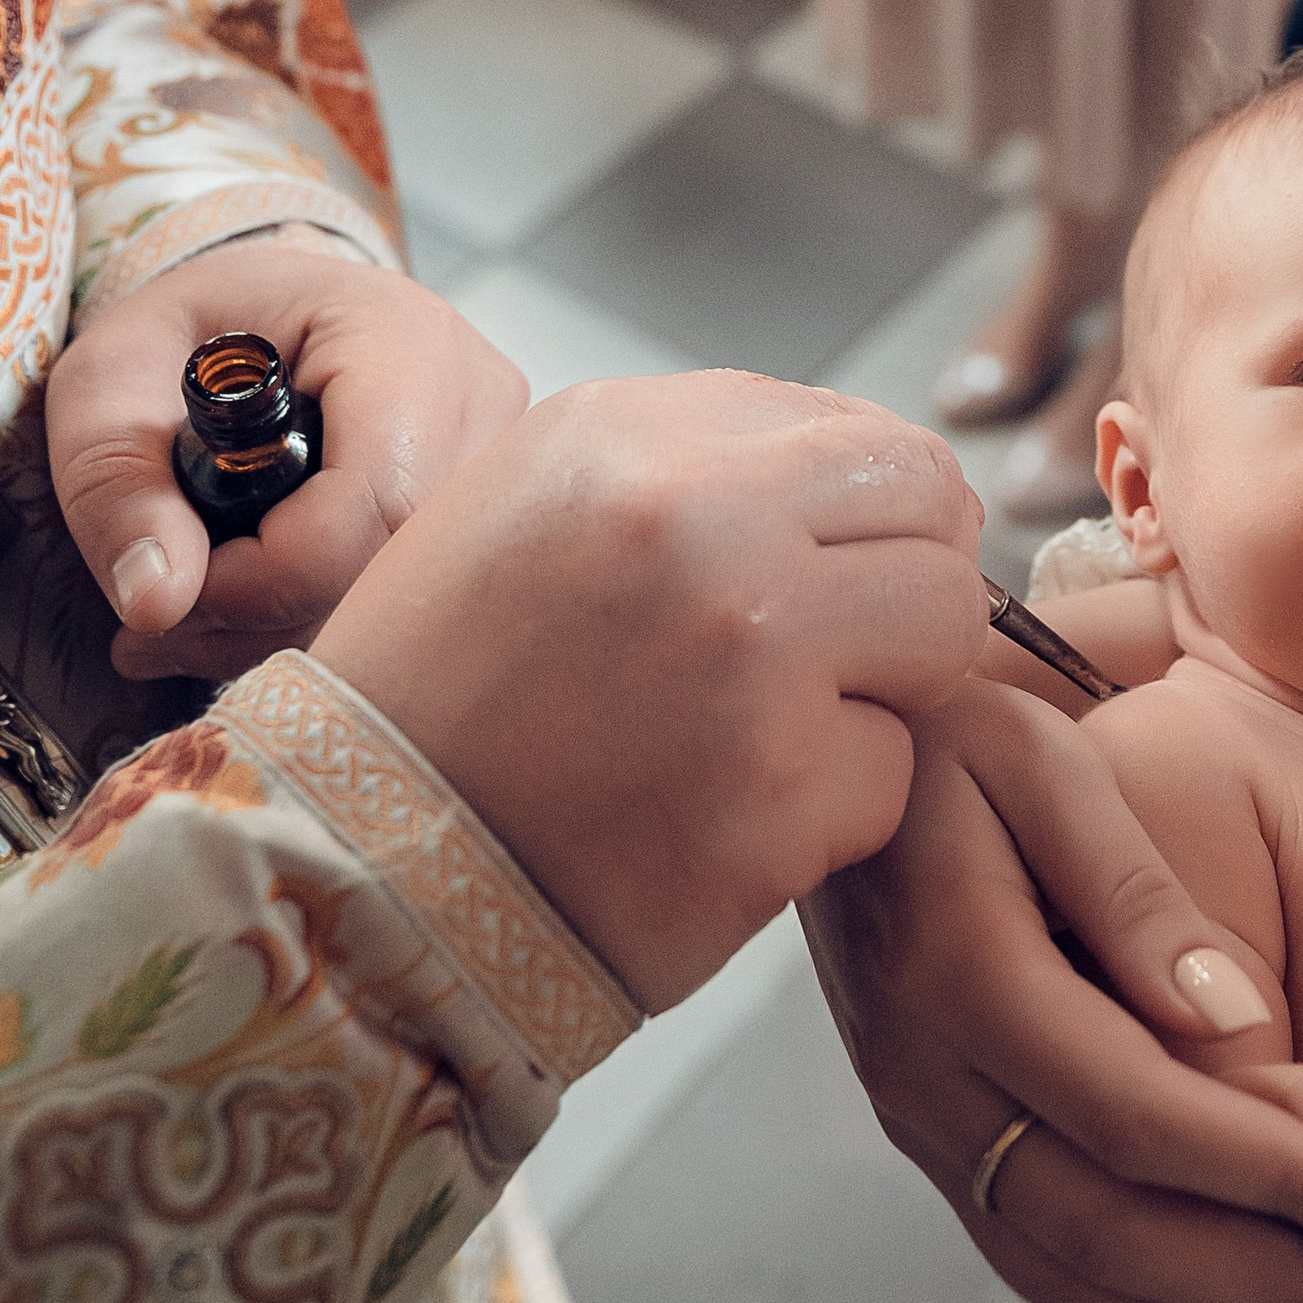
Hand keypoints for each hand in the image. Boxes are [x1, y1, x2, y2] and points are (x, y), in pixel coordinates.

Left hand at [47, 237, 525, 681]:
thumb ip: (119, 489)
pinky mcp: (481, 513)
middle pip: (400, 567)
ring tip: (185, 614)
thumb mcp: (107, 387)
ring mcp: (495, 461)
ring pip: (407, 603)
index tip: (173, 596)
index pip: (374, 499)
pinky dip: (316, 627)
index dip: (268, 578)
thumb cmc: (179, 337)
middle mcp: (475, 397)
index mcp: (399, 336)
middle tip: (159, 627)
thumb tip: (156, 600)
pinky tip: (243, 611)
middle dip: (266, 620)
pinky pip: (411, 603)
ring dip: (283, 635)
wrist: (238, 325)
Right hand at [314, 373, 989, 1008]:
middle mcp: (695, 518)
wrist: (357, 877)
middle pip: (930, 504)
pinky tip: (728, 819)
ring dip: (890, 684)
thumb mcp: (524, 510)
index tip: (840, 565)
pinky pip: (893, 769)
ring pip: (945, 627)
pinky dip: (832, 805)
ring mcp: (747, 653)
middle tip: (845, 652)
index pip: (854, 426)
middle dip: (905, 578)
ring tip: (782, 729)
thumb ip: (684, 463)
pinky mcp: (782, 790)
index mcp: (627, 435)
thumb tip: (853, 464)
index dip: (870, 506)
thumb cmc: (442, 700)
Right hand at [805, 677, 1302, 1302]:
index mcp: (960, 979)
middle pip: (1118, 1237)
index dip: (1283, 1181)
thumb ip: (1127, 882)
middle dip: (1283, 1301)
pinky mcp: (942, 1160)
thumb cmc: (948, 740)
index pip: (1142, 1116)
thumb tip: (1231, 1016)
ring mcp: (927, 1138)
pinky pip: (1048, 1286)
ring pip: (1080, 1292)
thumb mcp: (1033, 759)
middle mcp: (931, 1087)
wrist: (818, 777)